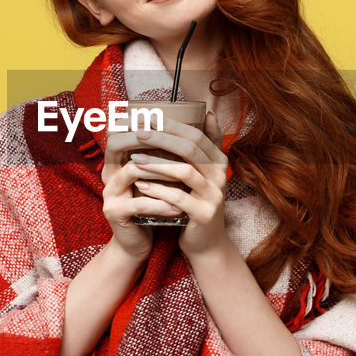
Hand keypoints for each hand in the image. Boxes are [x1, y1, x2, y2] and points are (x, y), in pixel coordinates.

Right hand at [100, 125, 183, 262]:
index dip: (144, 125)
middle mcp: (109, 172)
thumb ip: (171, 157)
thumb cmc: (156, 207)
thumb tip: (200, 123)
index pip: (123, 132)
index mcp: (119, 161)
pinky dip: (161, 204)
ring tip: (185, 179)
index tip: (173, 124)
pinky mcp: (114, 212)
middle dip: (153, 144)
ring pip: (133, 171)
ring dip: (161, 174)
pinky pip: (139, 203)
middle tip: (183, 147)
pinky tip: (178, 207)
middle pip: (120, 145)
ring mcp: (109, 192)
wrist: (139, 243)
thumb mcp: (164, 180)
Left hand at [127, 111, 230, 259]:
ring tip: (135, 158)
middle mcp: (221, 176)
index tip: (149, 117)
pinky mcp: (204, 215)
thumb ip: (204, 146)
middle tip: (139, 133)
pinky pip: (178, 198)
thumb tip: (207, 112)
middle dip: (162, 139)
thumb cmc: (197, 202)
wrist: (206, 242)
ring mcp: (214, 196)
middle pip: (191, 150)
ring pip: (184, 172)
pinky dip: (158, 190)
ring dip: (157, 163)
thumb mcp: (204, 173)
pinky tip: (141, 184)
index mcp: (219, 162)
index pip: (197, 136)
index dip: (173, 125)